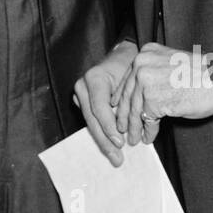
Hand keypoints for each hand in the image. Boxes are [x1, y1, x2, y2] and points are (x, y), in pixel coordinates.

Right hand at [73, 41, 137, 165]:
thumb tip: (132, 129)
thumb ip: (128, 102)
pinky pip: (92, 120)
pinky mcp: (83, 100)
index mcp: (94, 78)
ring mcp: (80, 93)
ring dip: (103, 141)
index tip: (121, 142)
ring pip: (90, 122)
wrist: (122, 54)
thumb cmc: (131, 65)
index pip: (99, 108)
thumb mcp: (132, 79)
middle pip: (92, 119)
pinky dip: (102, 133)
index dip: (109, 127)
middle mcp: (83, 86)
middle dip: (105, 140)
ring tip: (115, 157)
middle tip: (117, 158)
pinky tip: (110, 147)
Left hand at [113, 42, 212, 145]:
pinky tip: (149, 137)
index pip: (127, 78)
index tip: (118, 108)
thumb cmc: (201, 73)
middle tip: (122, 128)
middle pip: (128, 95)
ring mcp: (146, 82)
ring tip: (134, 138)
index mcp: (146, 52)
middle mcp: (141, 64)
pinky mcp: (153, 100)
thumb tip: (140, 93)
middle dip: (125, 115)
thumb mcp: (170, 62)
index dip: (122, 96)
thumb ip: (153, 72)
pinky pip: (147, 119)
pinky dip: (148, 131)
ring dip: (135, 127)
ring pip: (135, 110)